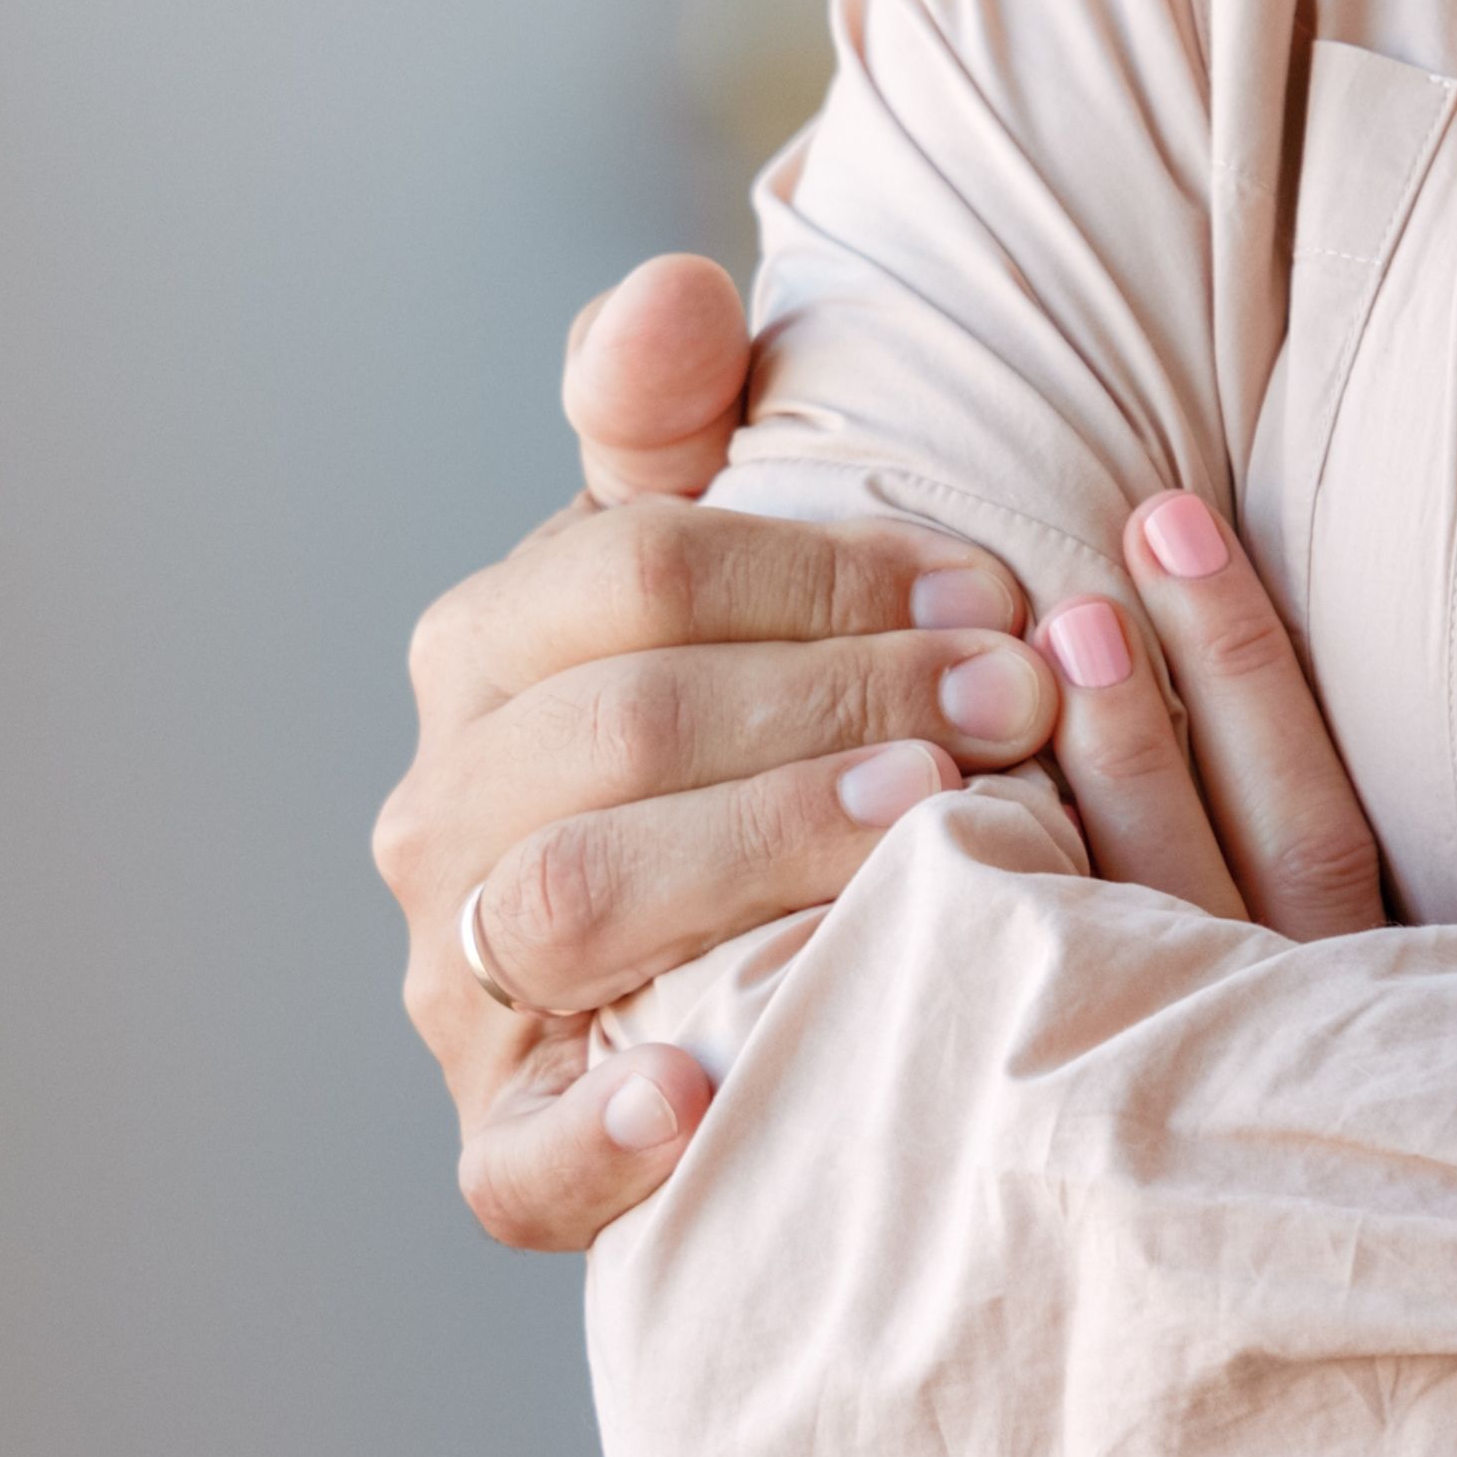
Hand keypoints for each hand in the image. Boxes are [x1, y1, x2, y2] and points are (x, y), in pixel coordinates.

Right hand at [381, 255, 1061, 1247]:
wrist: (743, 952)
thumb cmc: (751, 718)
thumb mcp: (711, 557)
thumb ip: (675, 417)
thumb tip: (676, 291)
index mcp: (484, 654)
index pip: (633, 576)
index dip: (822, 572)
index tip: (995, 588)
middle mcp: (442, 818)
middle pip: (622, 728)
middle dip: (835, 698)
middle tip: (1014, 694)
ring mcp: (463, 991)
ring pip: (579, 902)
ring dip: (762, 850)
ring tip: (930, 817)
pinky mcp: (505, 1147)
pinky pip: (519, 1165)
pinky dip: (604, 1136)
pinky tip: (704, 1090)